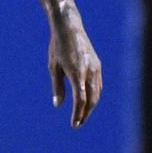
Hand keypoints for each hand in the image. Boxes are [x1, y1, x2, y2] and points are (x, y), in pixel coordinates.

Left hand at [49, 13, 102, 127]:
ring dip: (90, 106)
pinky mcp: (97, 65)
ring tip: (82, 115)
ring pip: (96, 93)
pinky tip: (88, 101)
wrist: (70, 28)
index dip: (77, 114)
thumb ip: (58, 87)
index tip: (74, 124)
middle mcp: (89, 71)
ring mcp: (95, 68)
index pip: (80, 100)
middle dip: (85, 113)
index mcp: (77, 73)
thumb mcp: (53, 67)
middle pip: (91, 99)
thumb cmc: (58, 47)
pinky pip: (98, 85)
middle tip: (78, 124)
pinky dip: (94, 96)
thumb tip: (58, 105)